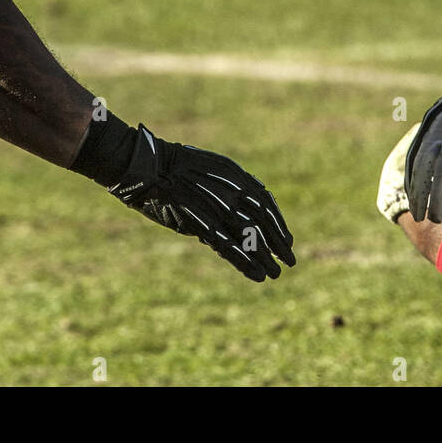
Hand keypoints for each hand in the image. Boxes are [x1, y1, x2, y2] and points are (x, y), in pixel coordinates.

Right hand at [108, 125, 294, 281]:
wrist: (151, 167)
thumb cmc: (179, 168)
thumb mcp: (214, 169)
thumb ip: (232, 187)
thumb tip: (250, 204)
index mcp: (236, 177)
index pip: (266, 204)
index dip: (278, 224)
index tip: (288, 240)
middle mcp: (232, 193)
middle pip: (262, 223)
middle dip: (278, 243)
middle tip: (289, 260)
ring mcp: (217, 209)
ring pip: (249, 237)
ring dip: (265, 257)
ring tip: (275, 274)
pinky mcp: (202, 224)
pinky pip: (229, 247)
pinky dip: (245, 262)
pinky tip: (257, 275)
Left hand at [405, 57, 441, 223]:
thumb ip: (441, 131)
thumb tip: (435, 155)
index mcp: (432, 121)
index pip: (414, 157)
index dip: (411, 181)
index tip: (411, 199)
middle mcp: (441, 127)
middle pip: (425, 168)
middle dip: (420, 194)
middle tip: (418, 215)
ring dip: (439, 198)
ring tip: (436, 216)